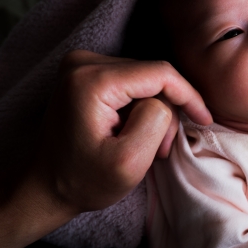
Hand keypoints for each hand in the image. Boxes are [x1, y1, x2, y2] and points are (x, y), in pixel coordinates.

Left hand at [33, 49, 211, 214]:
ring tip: (147, 146)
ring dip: (154, 111)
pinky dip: (140, 107)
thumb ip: (155, 121)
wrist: (43, 186)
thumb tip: (166, 99)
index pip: (160, 73)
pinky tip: (133, 132)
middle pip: (152, 75)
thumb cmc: (83, 181)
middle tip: (162, 149)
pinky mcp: (84, 72)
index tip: (205, 121)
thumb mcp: (128, 162)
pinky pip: (131, 82)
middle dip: (167, 111)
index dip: (189, 95)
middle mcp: (83, 62)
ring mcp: (80, 64)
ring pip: (145, 79)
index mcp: (91, 80)